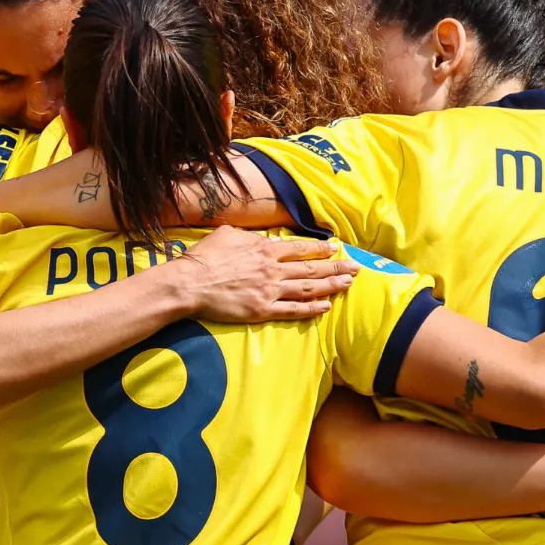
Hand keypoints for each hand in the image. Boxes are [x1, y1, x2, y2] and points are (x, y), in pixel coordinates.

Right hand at [170, 228, 358, 322]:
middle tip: (355, 267)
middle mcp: (273, 269)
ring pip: (308, 288)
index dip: (320, 248)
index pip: (300, 248)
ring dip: (331, 285)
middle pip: (312, 268)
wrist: (189, 284)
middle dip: (336, 267)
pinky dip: (312, 309)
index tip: (335, 247)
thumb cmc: (203, 258)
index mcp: (264, 249)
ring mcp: (270, 291)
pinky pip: (294, 310)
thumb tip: (257, 236)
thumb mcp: (226, 234)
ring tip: (347, 284)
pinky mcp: (262, 310)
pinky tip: (326, 306)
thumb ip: (247, 235)